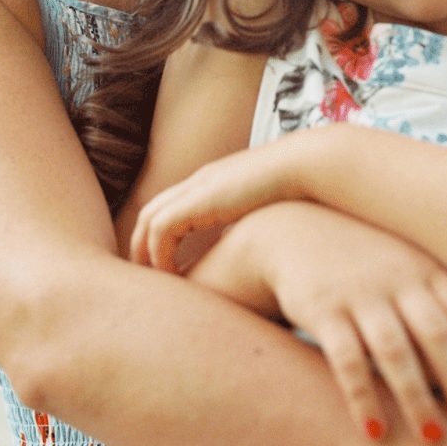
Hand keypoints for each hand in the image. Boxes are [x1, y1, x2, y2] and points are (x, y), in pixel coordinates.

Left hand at [130, 136, 307, 270]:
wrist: (304, 166)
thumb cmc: (297, 188)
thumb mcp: (267, 207)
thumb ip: (253, 223)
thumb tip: (253, 247)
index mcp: (214, 182)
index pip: (172, 205)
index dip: (161, 234)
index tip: (164, 263)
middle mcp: (200, 181)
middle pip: (152, 210)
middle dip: (142, 243)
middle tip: (145, 275)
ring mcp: (198, 187)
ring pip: (150, 218)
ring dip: (145, 251)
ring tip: (152, 280)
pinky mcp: (199, 199)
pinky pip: (162, 229)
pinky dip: (160, 253)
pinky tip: (172, 275)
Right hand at [192, 202, 446, 445]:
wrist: (295, 230)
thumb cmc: (368, 261)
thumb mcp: (409, 266)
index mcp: (427, 270)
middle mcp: (398, 280)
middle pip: (438, 332)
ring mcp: (360, 294)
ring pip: (394, 348)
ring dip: (417, 395)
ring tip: (434, 439)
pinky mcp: (323, 309)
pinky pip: (345, 357)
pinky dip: (362, 395)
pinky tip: (374, 432)